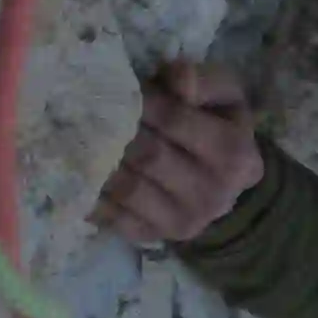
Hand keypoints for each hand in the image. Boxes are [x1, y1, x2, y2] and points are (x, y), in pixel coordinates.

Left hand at [93, 58, 263, 253]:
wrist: (220, 181)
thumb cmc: (217, 126)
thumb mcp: (225, 94)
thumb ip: (205, 80)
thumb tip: (178, 79)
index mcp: (236, 156)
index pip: (176, 119)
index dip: (143, 100)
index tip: (122, 87)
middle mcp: (215, 196)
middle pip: (150, 154)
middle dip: (118, 128)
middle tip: (92, 108)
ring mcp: (184, 223)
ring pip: (129, 187)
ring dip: (100, 160)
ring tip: (82, 135)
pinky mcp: (154, 238)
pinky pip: (113, 217)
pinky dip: (94, 193)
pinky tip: (82, 171)